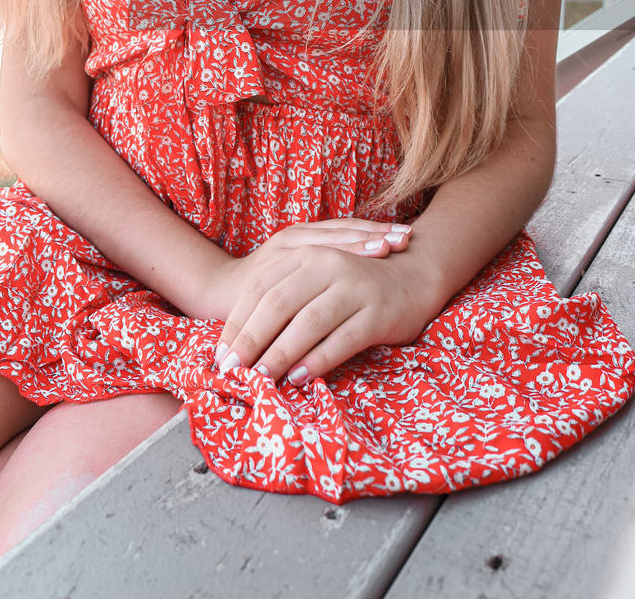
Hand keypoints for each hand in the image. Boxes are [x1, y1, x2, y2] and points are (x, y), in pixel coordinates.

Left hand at [209, 226, 429, 387]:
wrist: (413, 276)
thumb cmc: (354, 285)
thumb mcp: (315, 281)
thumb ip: (285, 301)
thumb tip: (242, 341)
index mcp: (307, 255)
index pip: (262, 289)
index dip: (238, 322)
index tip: (220, 354)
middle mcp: (328, 265)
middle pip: (279, 304)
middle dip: (251, 340)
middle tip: (231, 371)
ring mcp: (354, 288)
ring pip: (308, 323)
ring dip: (280, 354)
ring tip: (259, 379)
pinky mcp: (376, 313)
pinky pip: (342, 339)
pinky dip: (318, 360)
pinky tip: (299, 379)